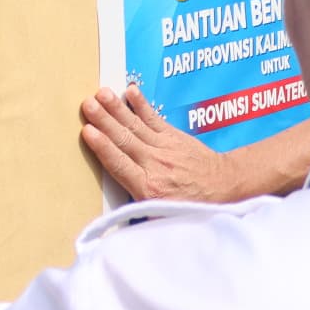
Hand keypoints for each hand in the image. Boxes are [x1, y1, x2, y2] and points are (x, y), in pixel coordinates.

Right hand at [81, 87, 247, 203]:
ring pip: (136, 126)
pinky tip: (130, 92)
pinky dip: (142, 105)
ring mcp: (165, 147)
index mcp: (148, 187)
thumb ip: (137, 210)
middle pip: (124, 140)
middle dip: (104, 121)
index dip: (103, 147)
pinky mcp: (173, 136)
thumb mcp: (162, 217)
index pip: (120, 164)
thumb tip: (112, 217)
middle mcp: (155, 164)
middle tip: (87, 104)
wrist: (222, 186)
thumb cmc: (189, 204)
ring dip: (117, 109)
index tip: (87, 132)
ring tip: (101, 94)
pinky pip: (155, 118)